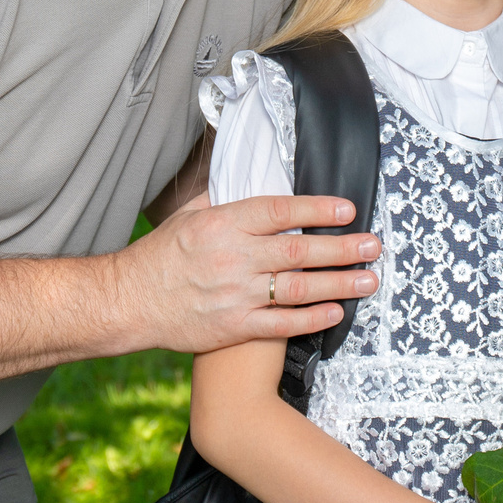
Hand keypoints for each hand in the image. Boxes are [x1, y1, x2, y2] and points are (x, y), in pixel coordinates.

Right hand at [110, 194, 380, 354]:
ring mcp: (235, 295)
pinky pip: (281, 324)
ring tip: (368, 279)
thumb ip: (226, 199)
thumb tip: (255, 175)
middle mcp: (232, 258)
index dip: (316, 210)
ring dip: (338, 284)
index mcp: (222, 224)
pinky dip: (311, 319)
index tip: (347, 209)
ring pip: (297, 288)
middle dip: (341, 248)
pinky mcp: (233, 327)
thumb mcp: (188, 215)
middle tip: (373, 245)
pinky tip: (336, 312)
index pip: (278, 212)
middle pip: (297, 251)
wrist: (129, 302)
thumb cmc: (161, 256)